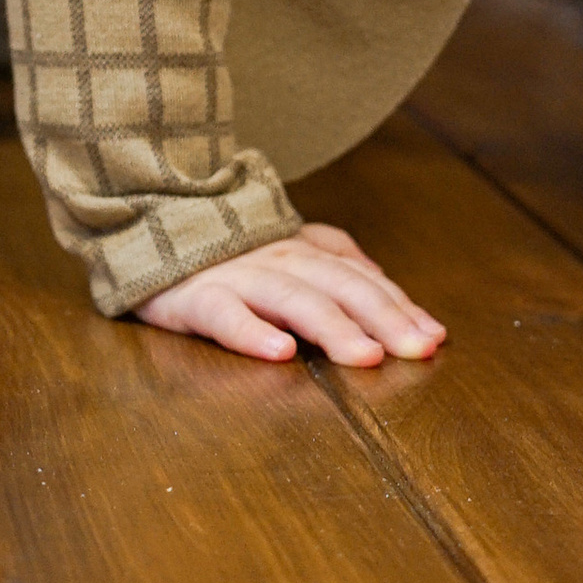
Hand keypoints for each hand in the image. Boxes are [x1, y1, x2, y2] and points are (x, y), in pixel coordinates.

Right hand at [135, 221, 445, 367]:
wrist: (148, 226)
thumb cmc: (226, 253)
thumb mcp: (288, 249)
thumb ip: (334, 260)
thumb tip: (382, 279)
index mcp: (304, 252)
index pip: (361, 279)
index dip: (399, 306)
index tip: (434, 337)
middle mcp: (279, 260)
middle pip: (340, 286)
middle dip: (383, 317)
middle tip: (418, 350)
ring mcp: (238, 277)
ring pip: (293, 299)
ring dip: (333, 327)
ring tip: (365, 356)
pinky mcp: (195, 297)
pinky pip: (226, 315)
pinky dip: (253, 332)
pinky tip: (279, 353)